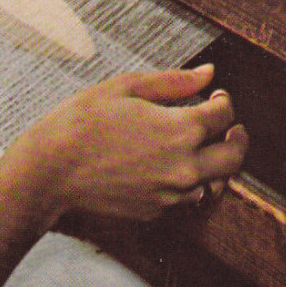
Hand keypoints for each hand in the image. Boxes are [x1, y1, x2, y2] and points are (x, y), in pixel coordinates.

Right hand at [0, 64, 247, 222]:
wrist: (48, 172)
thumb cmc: (79, 124)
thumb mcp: (124, 87)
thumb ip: (172, 82)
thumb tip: (207, 74)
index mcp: (180, 129)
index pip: (224, 116)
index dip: (224, 102)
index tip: (216, 96)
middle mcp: (183, 166)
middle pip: (234, 157)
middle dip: (237, 139)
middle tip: (231, 128)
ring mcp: (171, 194)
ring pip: (214, 184)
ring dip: (214, 165)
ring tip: (201, 149)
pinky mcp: (155, 212)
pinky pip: (186, 200)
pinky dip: (188, 185)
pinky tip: (172, 169)